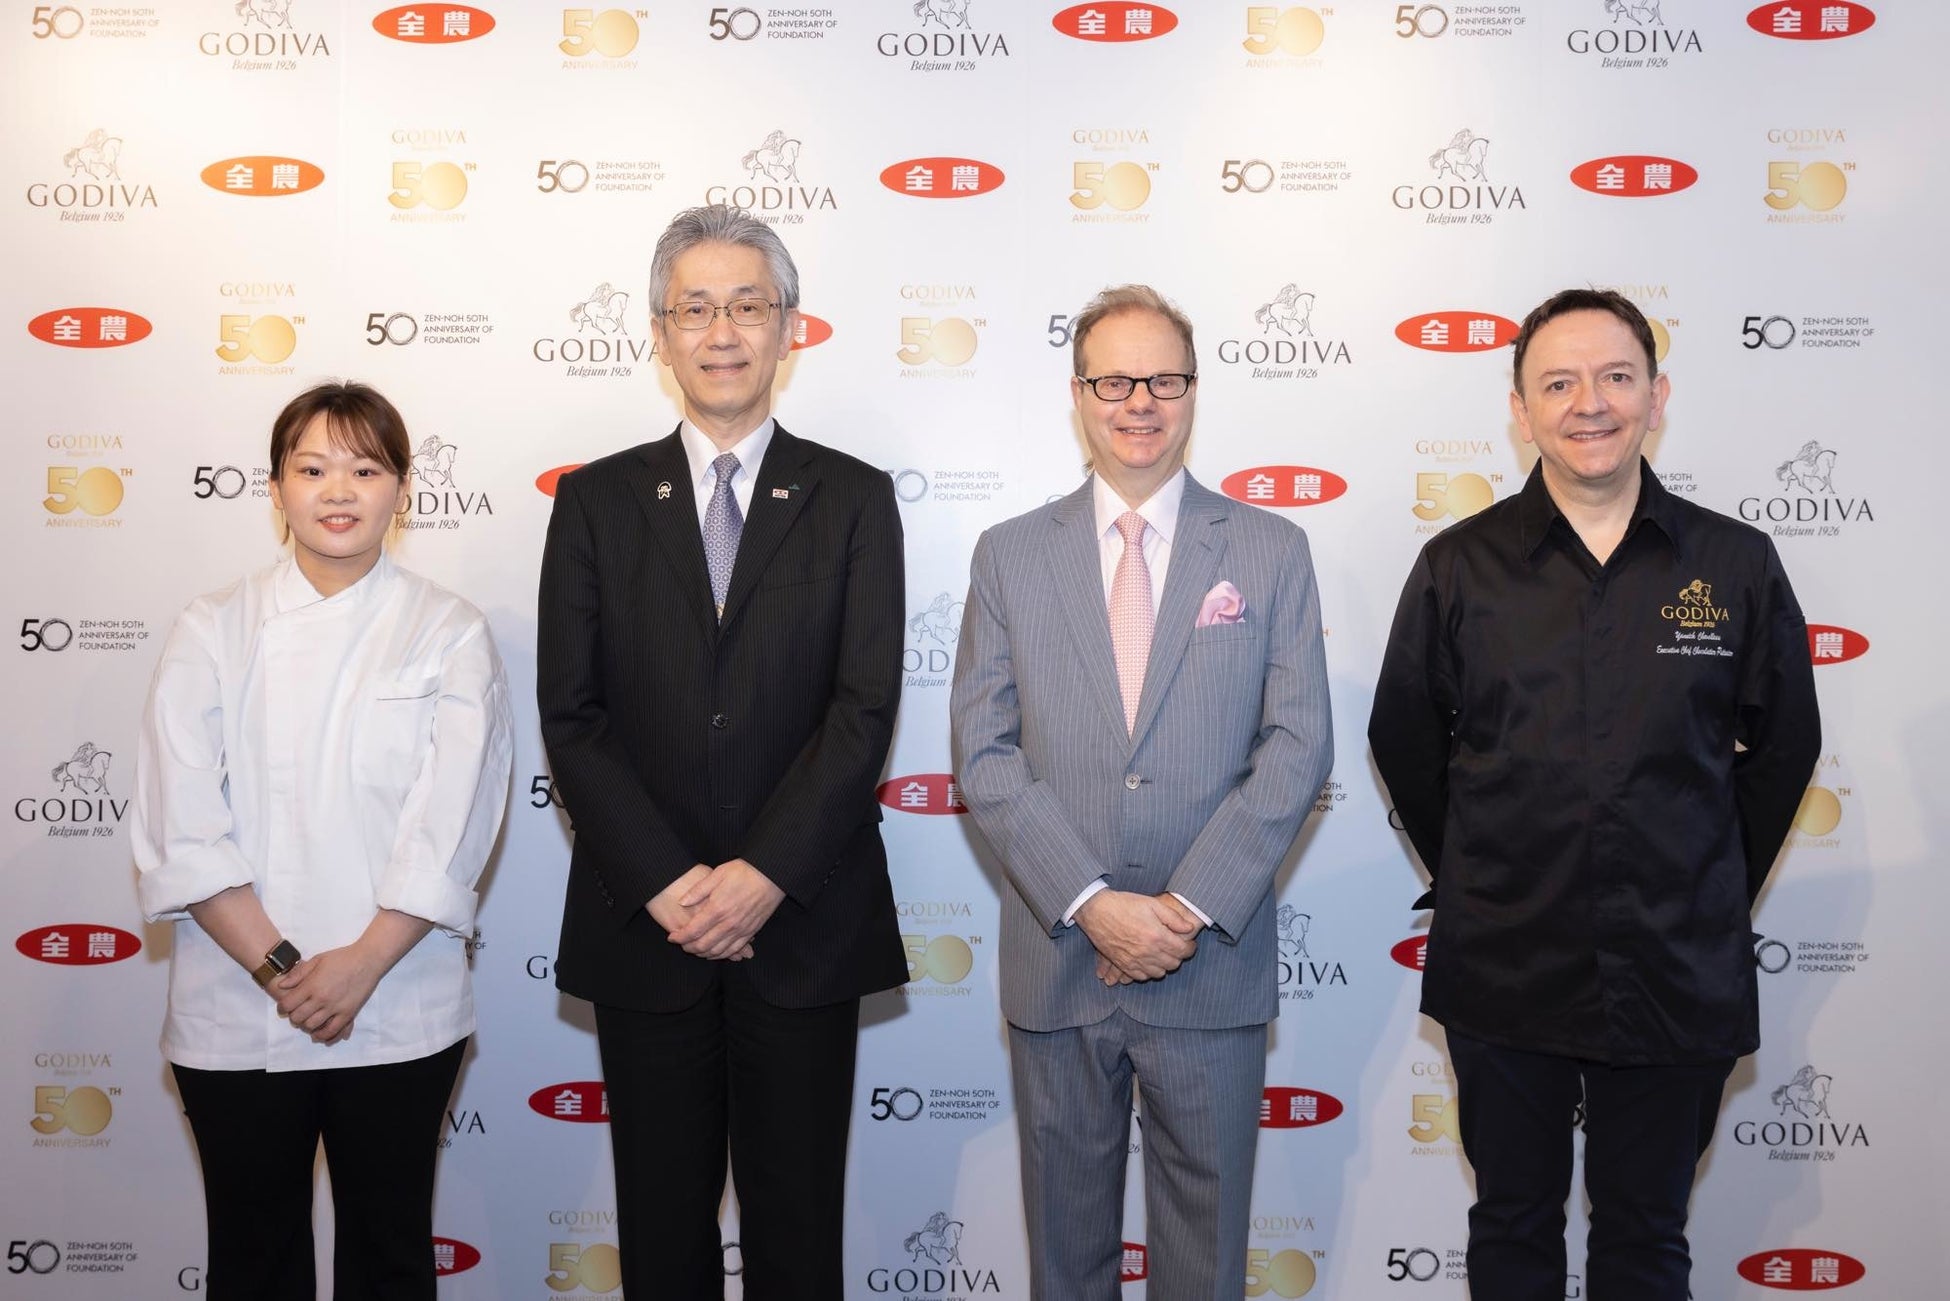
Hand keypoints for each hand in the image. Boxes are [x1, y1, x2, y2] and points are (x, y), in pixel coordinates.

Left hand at [273, 945, 384, 1044]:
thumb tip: (282, 986)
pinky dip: (322, 1035)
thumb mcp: (317, 960)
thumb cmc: (342, 958)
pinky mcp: (348, 1013)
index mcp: (312, 985)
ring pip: (312, 1026)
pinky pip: (331, 1031)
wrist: (367, 960)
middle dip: (293, 1016)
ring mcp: (335, 1007)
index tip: (284, 1007)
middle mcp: (321, 998)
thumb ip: (298, 974)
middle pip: (298, 1017)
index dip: (282, 1007)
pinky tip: (318, 1032)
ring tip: (308, 1019)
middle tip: (296, 1012)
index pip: (288, 1004)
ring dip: (306, 1025)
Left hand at [647, 865, 752, 960]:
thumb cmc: (744, 871)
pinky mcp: (751, 931)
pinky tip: (715, 952)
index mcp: (717, 908)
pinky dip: (722, 954)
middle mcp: (728, 923)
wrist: (772, 874)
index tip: (671, 937)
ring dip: (704, 953)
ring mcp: (741, 929)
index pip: (693, 931)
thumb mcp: (718, 874)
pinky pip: (734, 949)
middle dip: (689, 948)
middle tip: (682, 945)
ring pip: (718, 951)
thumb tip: (682, 902)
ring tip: (695, 949)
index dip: (679, 937)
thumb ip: (698, 890)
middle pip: (703, 945)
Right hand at [1075, 890, 1198, 982]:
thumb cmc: (1125, 904)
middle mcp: (1148, 952)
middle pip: (1173, 964)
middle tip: (1176, 946)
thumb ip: (1173, 918)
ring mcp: (1135, 960)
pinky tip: (1148, 961)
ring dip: (1164, 965)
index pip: (1183, 951)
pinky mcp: (1123, 964)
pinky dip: (1148, 971)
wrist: (1097, 911)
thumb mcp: (1152, 904)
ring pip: (1159, 973)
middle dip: (1178, 956)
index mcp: (1157, 936)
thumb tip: (1189, 929)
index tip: (1190, 944)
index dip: (1190, 948)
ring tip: (1162, 953)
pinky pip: (1142, 976)